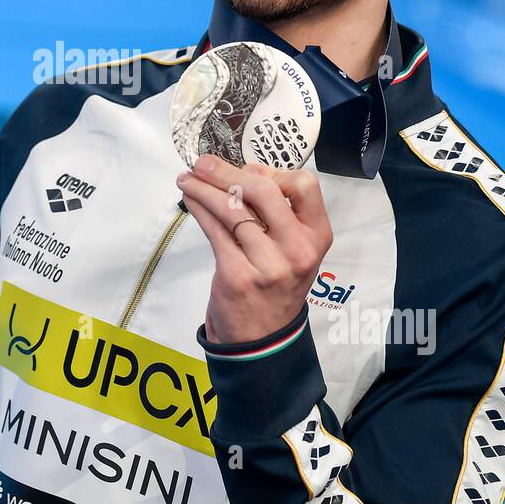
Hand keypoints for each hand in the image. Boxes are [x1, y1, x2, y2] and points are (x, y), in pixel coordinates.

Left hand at [176, 153, 332, 344]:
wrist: (262, 340)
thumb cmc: (276, 286)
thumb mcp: (293, 252)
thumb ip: (279, 216)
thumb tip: (241, 173)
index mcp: (317, 236)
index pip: (304, 185)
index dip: (272, 172)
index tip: (247, 172)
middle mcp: (298, 249)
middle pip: (262, 191)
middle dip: (226, 172)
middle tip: (203, 163)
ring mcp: (268, 264)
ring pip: (231, 208)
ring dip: (203, 187)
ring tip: (188, 178)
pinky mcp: (237, 275)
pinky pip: (214, 229)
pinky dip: (198, 207)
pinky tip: (190, 198)